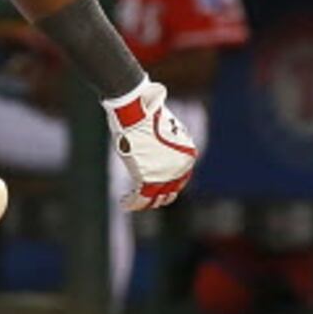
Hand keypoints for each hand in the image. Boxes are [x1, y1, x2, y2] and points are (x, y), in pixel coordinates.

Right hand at [105, 79, 198, 213]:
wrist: (135, 110)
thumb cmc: (146, 115)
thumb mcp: (164, 128)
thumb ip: (166, 145)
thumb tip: (160, 148)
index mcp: (189, 155)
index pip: (181, 179)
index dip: (169, 186)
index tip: (157, 189)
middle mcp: (181, 167)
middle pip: (170, 190)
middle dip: (158, 196)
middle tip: (146, 198)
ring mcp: (166, 174)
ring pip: (156, 197)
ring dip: (144, 202)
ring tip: (130, 201)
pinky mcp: (149, 178)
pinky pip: (141, 197)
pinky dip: (132, 202)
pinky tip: (123, 202)